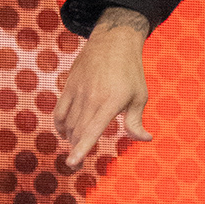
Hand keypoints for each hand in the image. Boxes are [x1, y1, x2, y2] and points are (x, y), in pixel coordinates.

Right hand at [54, 8, 152, 169]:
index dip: (82, 148)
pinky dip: (59, 124)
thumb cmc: (131, 70)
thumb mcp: (140, 96)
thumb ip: (136, 121)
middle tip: (77, 163)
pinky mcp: (69, 85)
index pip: (92, 130)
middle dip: (75, 149)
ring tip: (75, 147)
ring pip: (67, 122)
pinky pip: (59, 110)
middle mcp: (90, 98)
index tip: (73, 162)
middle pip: (77, 130)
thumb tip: (145, 139)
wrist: (113, 40)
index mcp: (109, 102)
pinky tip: (64, 132)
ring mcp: (77, 91)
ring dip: (70, 138)